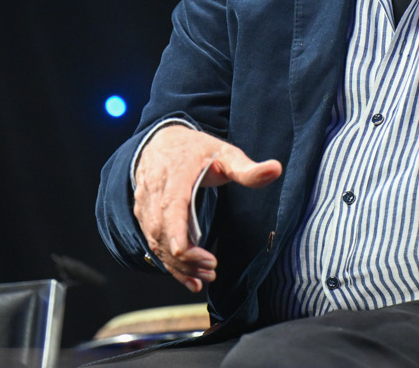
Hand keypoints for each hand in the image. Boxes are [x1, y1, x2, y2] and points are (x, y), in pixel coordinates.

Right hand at [133, 125, 281, 291]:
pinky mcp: (142, 216)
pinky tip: (188, 277)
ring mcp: (145, 205)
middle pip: (162, 232)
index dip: (179, 237)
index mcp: (175, 174)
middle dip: (185, 257)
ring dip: (178, 264)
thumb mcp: (224, 153)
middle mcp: (154, 191)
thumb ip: (247, 168)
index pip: (171, 208)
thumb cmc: (196, 149)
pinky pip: (152, 244)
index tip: (199, 257)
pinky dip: (168, 263)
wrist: (161, 141)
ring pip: (155, 241)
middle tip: (212, 270)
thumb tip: (275, 169)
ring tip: (204, 277)